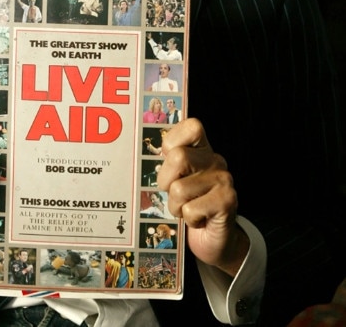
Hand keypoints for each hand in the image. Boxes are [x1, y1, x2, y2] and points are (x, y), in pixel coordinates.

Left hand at [157, 117, 248, 275]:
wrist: (214, 239)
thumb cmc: (189, 204)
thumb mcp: (175, 179)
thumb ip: (165, 163)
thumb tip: (138, 153)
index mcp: (202, 149)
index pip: (192, 126)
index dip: (174, 141)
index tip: (168, 159)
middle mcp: (215, 160)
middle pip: (178, 157)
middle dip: (166, 181)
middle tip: (174, 193)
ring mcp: (223, 180)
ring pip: (179, 189)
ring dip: (176, 205)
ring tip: (188, 208)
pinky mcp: (227, 201)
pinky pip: (190, 209)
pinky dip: (188, 219)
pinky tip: (199, 219)